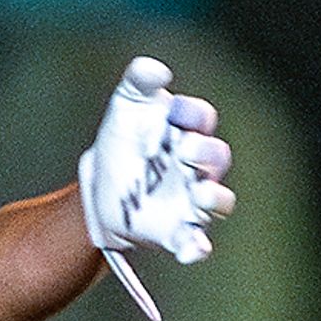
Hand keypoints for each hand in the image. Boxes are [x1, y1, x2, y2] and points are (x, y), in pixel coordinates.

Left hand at [76, 56, 234, 316]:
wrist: (102, 185)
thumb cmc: (124, 139)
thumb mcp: (126, 106)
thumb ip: (139, 81)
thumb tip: (154, 69)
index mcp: (187, 129)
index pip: (201, 118)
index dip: (193, 113)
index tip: (174, 111)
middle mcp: (197, 164)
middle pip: (216, 157)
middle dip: (204, 153)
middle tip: (185, 150)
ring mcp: (192, 198)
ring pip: (218, 200)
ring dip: (214, 198)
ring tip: (201, 194)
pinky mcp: (178, 230)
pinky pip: (195, 242)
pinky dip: (196, 248)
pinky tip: (192, 251)